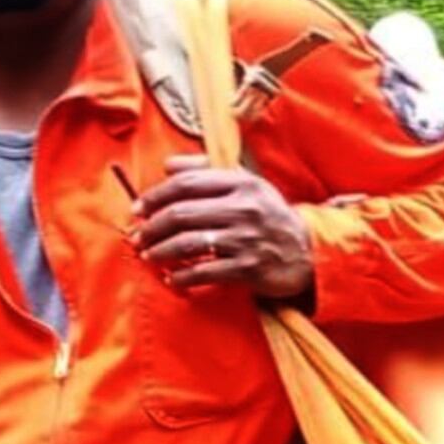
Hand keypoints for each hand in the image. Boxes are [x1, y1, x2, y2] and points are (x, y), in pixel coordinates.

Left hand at [134, 155, 313, 300]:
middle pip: (181, 214)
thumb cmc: (268, 215)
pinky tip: (172, 278)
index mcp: (241, 183)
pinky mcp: (248, 268)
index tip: (138, 207)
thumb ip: (206, 170)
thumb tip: (167, 164)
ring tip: (148, 256)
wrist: (306, 252)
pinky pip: (205, 272)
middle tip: (137, 236)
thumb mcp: (246, 184)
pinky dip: (183, 277)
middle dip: (151, 227)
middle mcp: (243, 208)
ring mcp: (246, 239)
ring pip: (188, 243)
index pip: (187, 183)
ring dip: (160, 251)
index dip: (156, 195)